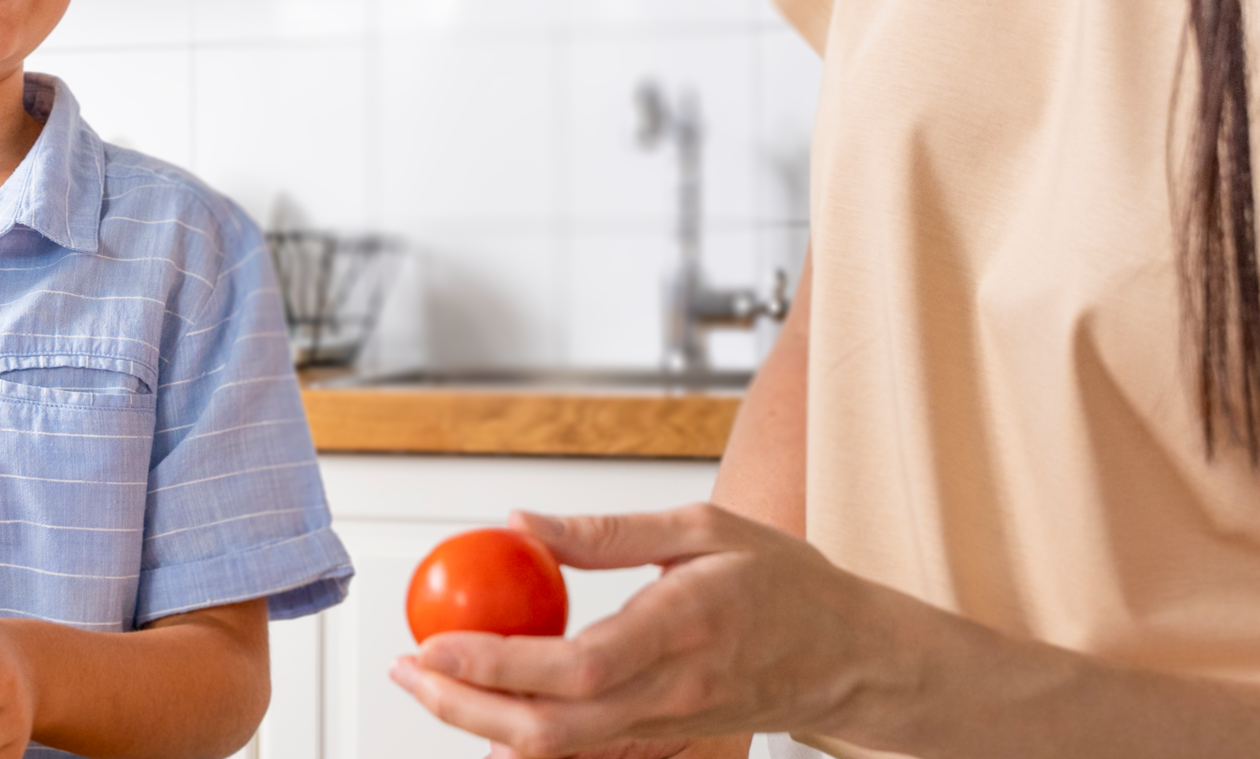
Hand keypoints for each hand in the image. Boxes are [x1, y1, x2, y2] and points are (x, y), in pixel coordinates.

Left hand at [390, 505, 898, 757]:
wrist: (852, 655)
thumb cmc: (784, 582)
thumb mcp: (701, 527)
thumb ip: (604, 533)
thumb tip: (518, 524)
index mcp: (681, 628)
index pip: (572, 666)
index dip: (494, 664)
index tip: (431, 642)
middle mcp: (671, 692)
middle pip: (551, 726)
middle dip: (463, 705)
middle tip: (406, 668)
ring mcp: (670, 727)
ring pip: (562, 750)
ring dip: (482, 723)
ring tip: (429, 683)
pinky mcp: (667, 741)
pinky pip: (586, 754)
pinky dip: (527, 741)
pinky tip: (484, 713)